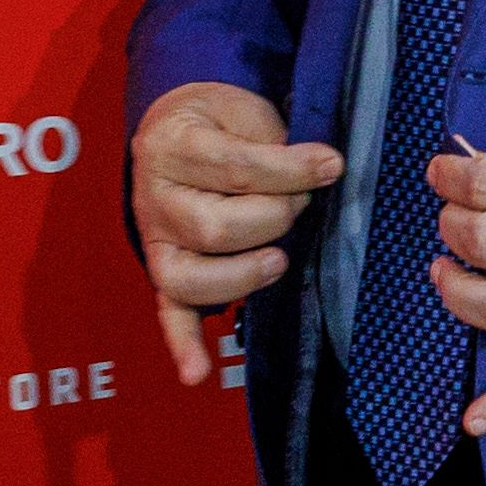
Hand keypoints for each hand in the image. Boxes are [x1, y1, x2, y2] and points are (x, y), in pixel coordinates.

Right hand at [132, 82, 341, 384]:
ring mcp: (155, 239)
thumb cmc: (224, 121)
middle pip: (215, 228)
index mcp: (172, 145)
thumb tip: (323, 171)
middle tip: (300, 204)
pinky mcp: (164, 269)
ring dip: (245, 273)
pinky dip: (183, 345)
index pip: (235, 167)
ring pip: (191, 276)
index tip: (332, 165)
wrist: (182, 123)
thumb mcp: (247, 112)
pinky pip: (168, 312)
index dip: (290, 169)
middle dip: (274, 217)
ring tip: (278, 258)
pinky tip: (198, 373)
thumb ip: (276, 143)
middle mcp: (153, 197)